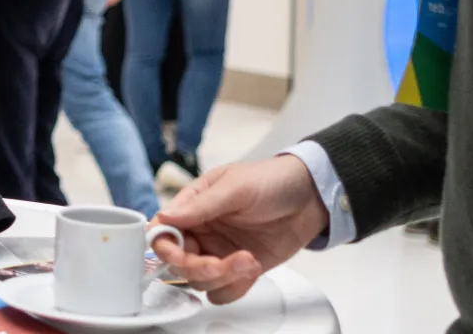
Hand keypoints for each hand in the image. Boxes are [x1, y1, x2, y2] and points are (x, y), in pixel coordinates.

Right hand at [152, 154, 330, 304]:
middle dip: (199, 268)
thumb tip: (165, 217)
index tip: (181, 255)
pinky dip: (236, 287)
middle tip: (221, 263)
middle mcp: (201, 232)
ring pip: (200, 282)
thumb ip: (200, 205)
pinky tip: (252, 268)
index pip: (162, 233)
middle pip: (179, 264)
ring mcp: (219, 252)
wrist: (310, 198)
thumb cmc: (270, 181)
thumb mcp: (234, 187)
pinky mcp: (239, 269)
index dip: (166, 248)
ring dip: (222, 278)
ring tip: (248, 261)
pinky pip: (224, 291)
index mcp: (191, 207)